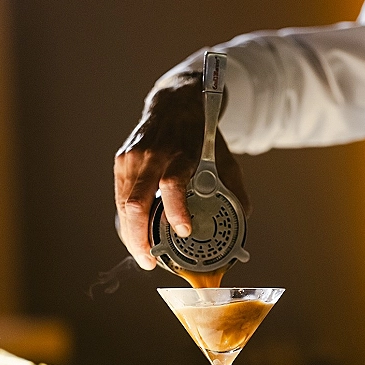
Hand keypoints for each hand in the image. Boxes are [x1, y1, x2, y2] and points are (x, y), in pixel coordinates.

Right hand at [114, 74, 250, 268]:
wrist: (175, 103)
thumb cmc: (201, 135)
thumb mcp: (226, 159)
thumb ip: (235, 191)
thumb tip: (244, 221)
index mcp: (180, 153)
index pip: (172, 184)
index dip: (176, 210)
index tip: (184, 232)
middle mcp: (151, 155)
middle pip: (136, 203)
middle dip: (140, 238)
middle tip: (150, 262)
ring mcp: (132, 158)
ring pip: (124, 205)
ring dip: (131, 235)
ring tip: (143, 255)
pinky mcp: (121, 162)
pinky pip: (120, 198)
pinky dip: (126, 220)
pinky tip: (135, 235)